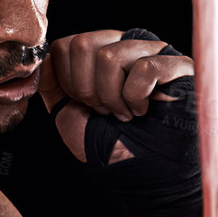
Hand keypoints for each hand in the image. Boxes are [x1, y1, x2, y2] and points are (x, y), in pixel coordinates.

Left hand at [38, 29, 195, 164]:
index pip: (65, 45)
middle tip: (104, 110)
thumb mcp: (68, 111)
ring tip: (123, 114)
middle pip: (83, 44)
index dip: (68, 82)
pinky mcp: (177, 66)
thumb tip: (40, 60)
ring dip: (111, 97)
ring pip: (110, 56)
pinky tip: (143, 110)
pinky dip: (136, 98)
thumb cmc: (107, 142)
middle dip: (86, 90)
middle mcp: (125, 44)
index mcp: (100, 51)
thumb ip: (52, 82)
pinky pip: (144, 68)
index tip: (84, 105)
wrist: (139, 172)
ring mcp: (152, 51)